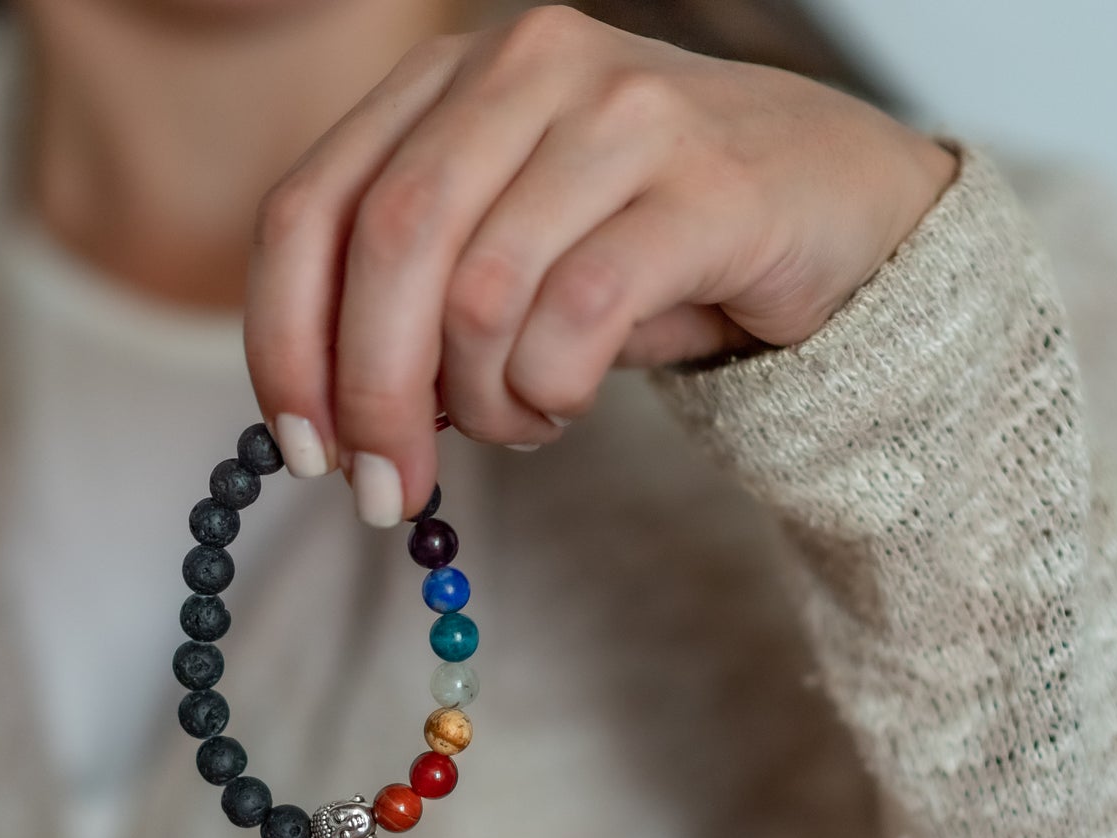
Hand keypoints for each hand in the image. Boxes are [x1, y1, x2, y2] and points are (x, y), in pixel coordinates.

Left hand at [243, 4, 956, 519]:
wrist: (832, 208)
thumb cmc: (644, 245)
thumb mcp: (503, 259)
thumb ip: (413, 309)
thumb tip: (334, 416)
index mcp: (448, 78)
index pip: (311, 208)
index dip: (284, 343)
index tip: (304, 450)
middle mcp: (525, 65)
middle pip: (388, 246)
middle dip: (371, 397)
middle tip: (386, 493)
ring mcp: (621, 111)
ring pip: (482, 292)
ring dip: (483, 402)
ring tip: (520, 421)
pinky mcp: (708, 183)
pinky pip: (578, 315)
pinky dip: (551, 390)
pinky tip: (563, 402)